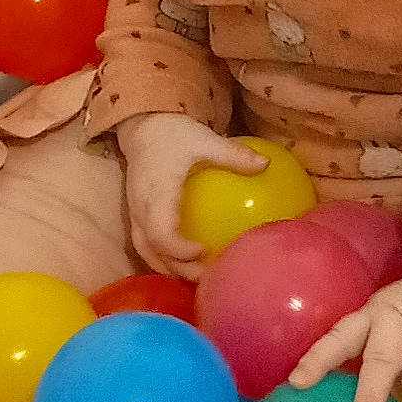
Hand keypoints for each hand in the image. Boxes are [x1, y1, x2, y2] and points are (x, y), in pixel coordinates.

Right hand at [117, 113, 265, 280]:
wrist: (142, 127)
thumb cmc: (173, 133)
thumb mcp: (204, 138)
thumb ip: (233, 154)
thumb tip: (266, 164)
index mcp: (156, 192)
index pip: (159, 233)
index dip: (179, 251)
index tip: (203, 251)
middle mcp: (140, 208)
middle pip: (153, 252)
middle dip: (180, 269)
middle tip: (212, 275)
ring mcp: (135, 213)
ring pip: (146, 253)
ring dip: (171, 268)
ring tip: (202, 275)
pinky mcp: (137, 215)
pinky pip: (147, 245)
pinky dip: (166, 258)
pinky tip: (191, 261)